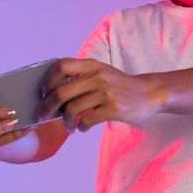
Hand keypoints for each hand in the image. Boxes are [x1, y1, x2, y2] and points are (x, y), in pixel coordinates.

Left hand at [39, 58, 165, 132]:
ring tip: (68, 126)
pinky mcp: (113, 108)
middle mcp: (97, 76)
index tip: (44, 93)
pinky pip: (87, 121)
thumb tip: (51, 93)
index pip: (61, 66)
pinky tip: (83, 128)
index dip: (48, 80)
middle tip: (44, 115)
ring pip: (72, 109)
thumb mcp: (100, 72)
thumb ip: (80, 76)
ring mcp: (105, 92)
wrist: (148, 93)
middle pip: (61, 92)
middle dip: (48, 107)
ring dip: (66, 122)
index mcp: (91, 65)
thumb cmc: (119, 84)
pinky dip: (81, 127)